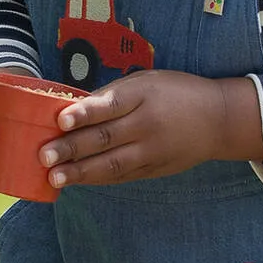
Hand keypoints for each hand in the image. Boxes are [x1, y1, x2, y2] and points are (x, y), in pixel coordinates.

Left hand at [39, 70, 262, 187]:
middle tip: (44, 156)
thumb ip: (114, 95)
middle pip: (106, 137)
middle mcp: (147, 124)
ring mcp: (152, 150)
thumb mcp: (147, 81)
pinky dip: (99, 178)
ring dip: (81, 172)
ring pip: (112, 163)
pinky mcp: (155, 169)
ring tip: (55, 177)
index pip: (110, 105)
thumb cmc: (175, 92)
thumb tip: (74, 109)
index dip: (85, 113)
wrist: (219, 119)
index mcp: (144, 95)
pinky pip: (122, 175)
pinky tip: (78, 180)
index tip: (60, 120)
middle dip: (72, 148)